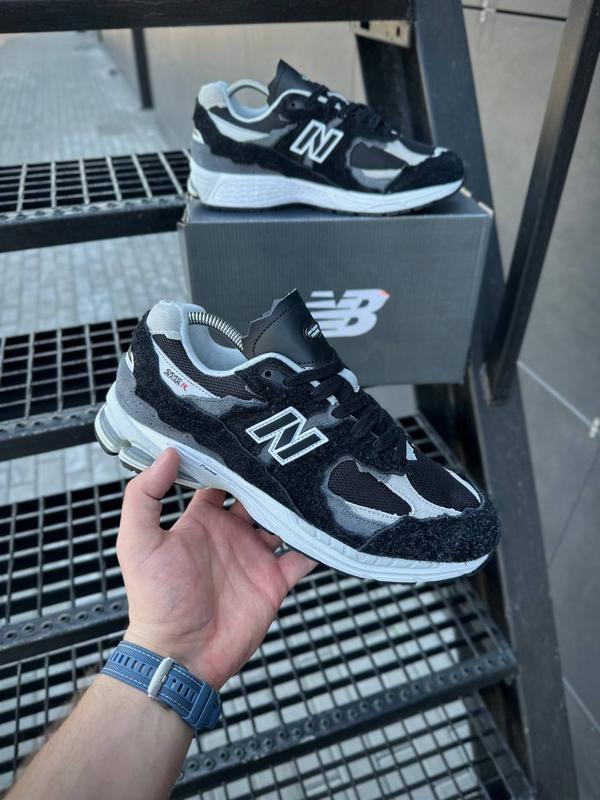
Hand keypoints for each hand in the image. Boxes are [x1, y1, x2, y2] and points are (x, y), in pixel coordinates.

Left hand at [117, 448, 316, 689]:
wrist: (181, 656)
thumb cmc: (155, 601)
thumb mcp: (138, 543)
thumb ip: (145, 496)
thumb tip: (168, 452)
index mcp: (201, 522)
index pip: (219, 481)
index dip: (231, 462)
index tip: (248, 437)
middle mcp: (231, 535)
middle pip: (256, 496)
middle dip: (270, 478)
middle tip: (290, 452)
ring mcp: (254, 557)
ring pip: (282, 521)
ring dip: (295, 506)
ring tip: (313, 482)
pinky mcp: (274, 581)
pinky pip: (302, 557)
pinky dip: (316, 544)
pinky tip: (328, 526)